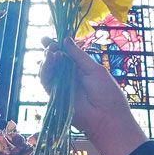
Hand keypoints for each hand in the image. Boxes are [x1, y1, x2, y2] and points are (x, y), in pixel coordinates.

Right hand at [41, 37, 146, 154]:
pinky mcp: (55, 97)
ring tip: (52, 51)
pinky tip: (52, 60)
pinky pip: (46, 82)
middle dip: (49, 50)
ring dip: (47, 59)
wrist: (107, 117)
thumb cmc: (107, 93)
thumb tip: (66, 39)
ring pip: (48, 71)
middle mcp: (69, 77)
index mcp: (81, 69)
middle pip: (54, 62)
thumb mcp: (95, 69)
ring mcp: (62, 87)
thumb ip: (78, 56)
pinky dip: (46, 70)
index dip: (56, 46)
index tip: (48, 38)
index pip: (65, 55)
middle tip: (48, 42)